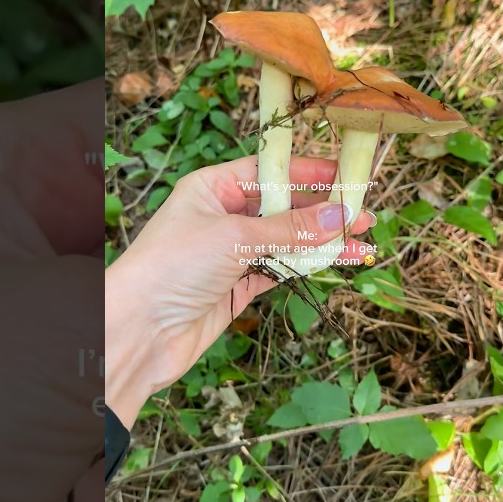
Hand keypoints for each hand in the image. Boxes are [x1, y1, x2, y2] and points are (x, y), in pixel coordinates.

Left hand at [105, 156, 376, 423]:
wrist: (139, 331)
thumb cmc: (173, 267)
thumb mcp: (236, 237)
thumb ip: (291, 228)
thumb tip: (339, 215)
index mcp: (213, 188)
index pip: (270, 170)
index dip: (310, 172)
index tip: (348, 175)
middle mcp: (223, 215)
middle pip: (283, 206)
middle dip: (323, 210)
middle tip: (363, 213)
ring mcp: (231, 252)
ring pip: (287, 240)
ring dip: (323, 242)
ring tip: (361, 243)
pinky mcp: (238, 286)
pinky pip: (281, 269)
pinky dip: (308, 267)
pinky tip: (335, 262)